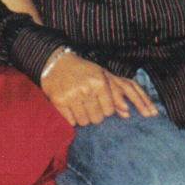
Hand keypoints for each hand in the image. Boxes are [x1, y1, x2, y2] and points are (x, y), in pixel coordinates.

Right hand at [40, 52, 157, 126]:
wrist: (56, 62)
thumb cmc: (84, 71)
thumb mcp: (102, 76)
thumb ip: (117, 94)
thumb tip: (127, 113)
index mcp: (99, 82)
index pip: (109, 111)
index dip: (105, 108)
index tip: (98, 100)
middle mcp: (86, 89)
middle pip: (97, 119)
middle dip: (94, 113)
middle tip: (87, 102)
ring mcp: (71, 95)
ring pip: (84, 122)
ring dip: (82, 117)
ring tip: (79, 104)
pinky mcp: (58, 101)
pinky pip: (71, 121)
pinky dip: (71, 117)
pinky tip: (69, 106)